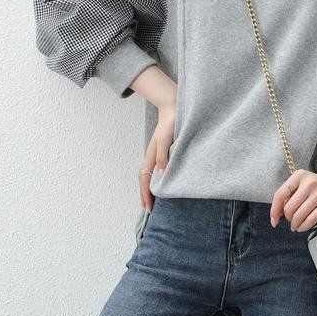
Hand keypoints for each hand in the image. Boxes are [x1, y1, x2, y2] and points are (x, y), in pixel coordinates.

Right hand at [138, 96, 176, 211]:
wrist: (172, 107)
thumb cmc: (170, 123)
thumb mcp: (167, 140)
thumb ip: (163, 156)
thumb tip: (160, 175)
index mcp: (152, 156)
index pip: (145, 179)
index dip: (146, 194)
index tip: (149, 207)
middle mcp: (152, 156)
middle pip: (144, 179)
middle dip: (144, 194)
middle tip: (148, 208)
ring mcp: (156, 153)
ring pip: (148, 174)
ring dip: (148, 187)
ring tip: (151, 198)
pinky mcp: (162, 149)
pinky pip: (155, 168)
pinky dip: (154, 178)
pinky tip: (160, 181)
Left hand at [269, 163, 316, 232]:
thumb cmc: (315, 186)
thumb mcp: (301, 183)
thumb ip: (289, 194)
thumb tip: (277, 213)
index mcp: (299, 176)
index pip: (280, 194)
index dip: (274, 210)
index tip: (274, 220)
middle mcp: (309, 183)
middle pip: (289, 208)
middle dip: (287, 218)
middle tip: (290, 220)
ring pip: (299, 215)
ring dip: (294, 224)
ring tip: (295, 226)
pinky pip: (311, 220)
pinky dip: (303, 226)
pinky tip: (302, 227)